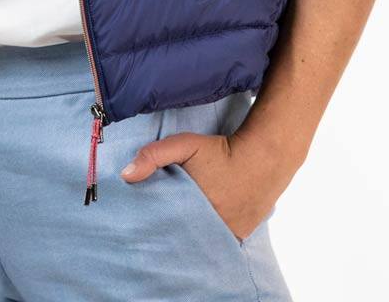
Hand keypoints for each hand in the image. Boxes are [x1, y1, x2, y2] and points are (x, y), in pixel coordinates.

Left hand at [120, 128, 291, 241]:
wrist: (262, 159)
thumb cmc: (220, 151)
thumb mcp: (185, 145)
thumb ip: (154, 156)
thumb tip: (125, 175)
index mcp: (190, 210)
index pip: (163, 226)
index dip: (153, 222)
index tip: (143, 219)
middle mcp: (208, 228)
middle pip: (180, 236)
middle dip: (169, 230)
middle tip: (161, 222)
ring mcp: (224, 235)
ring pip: (199, 241)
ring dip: (189, 235)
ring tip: (180, 224)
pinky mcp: (237, 236)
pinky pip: (217, 242)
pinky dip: (208, 238)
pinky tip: (200, 228)